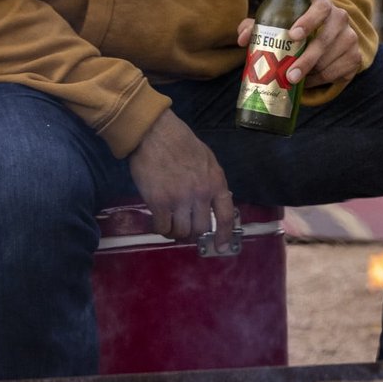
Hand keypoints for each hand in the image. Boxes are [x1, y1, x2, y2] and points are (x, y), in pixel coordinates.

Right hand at [129, 109, 235, 247]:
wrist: (156, 134)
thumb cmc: (183, 144)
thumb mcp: (208, 161)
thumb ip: (212, 182)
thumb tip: (213, 203)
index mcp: (216, 183)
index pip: (225, 216)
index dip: (224, 235)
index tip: (220, 247)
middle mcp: (201, 194)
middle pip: (201, 229)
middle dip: (194, 234)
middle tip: (185, 230)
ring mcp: (180, 200)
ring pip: (181, 232)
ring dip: (176, 232)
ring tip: (171, 225)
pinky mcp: (159, 202)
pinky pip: (162, 228)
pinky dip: (161, 229)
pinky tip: (159, 221)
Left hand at [236, 0, 361, 86]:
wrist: (329, 37)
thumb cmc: (296, 27)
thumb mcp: (278, 22)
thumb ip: (258, 26)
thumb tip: (243, 39)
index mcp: (323, 5)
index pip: (320, 9)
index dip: (308, 21)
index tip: (293, 35)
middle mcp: (341, 18)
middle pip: (325, 39)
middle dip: (307, 59)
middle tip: (290, 76)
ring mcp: (351, 38)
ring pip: (331, 59)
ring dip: (312, 72)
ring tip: (294, 79)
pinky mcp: (355, 57)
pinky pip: (338, 72)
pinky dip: (322, 79)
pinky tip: (309, 80)